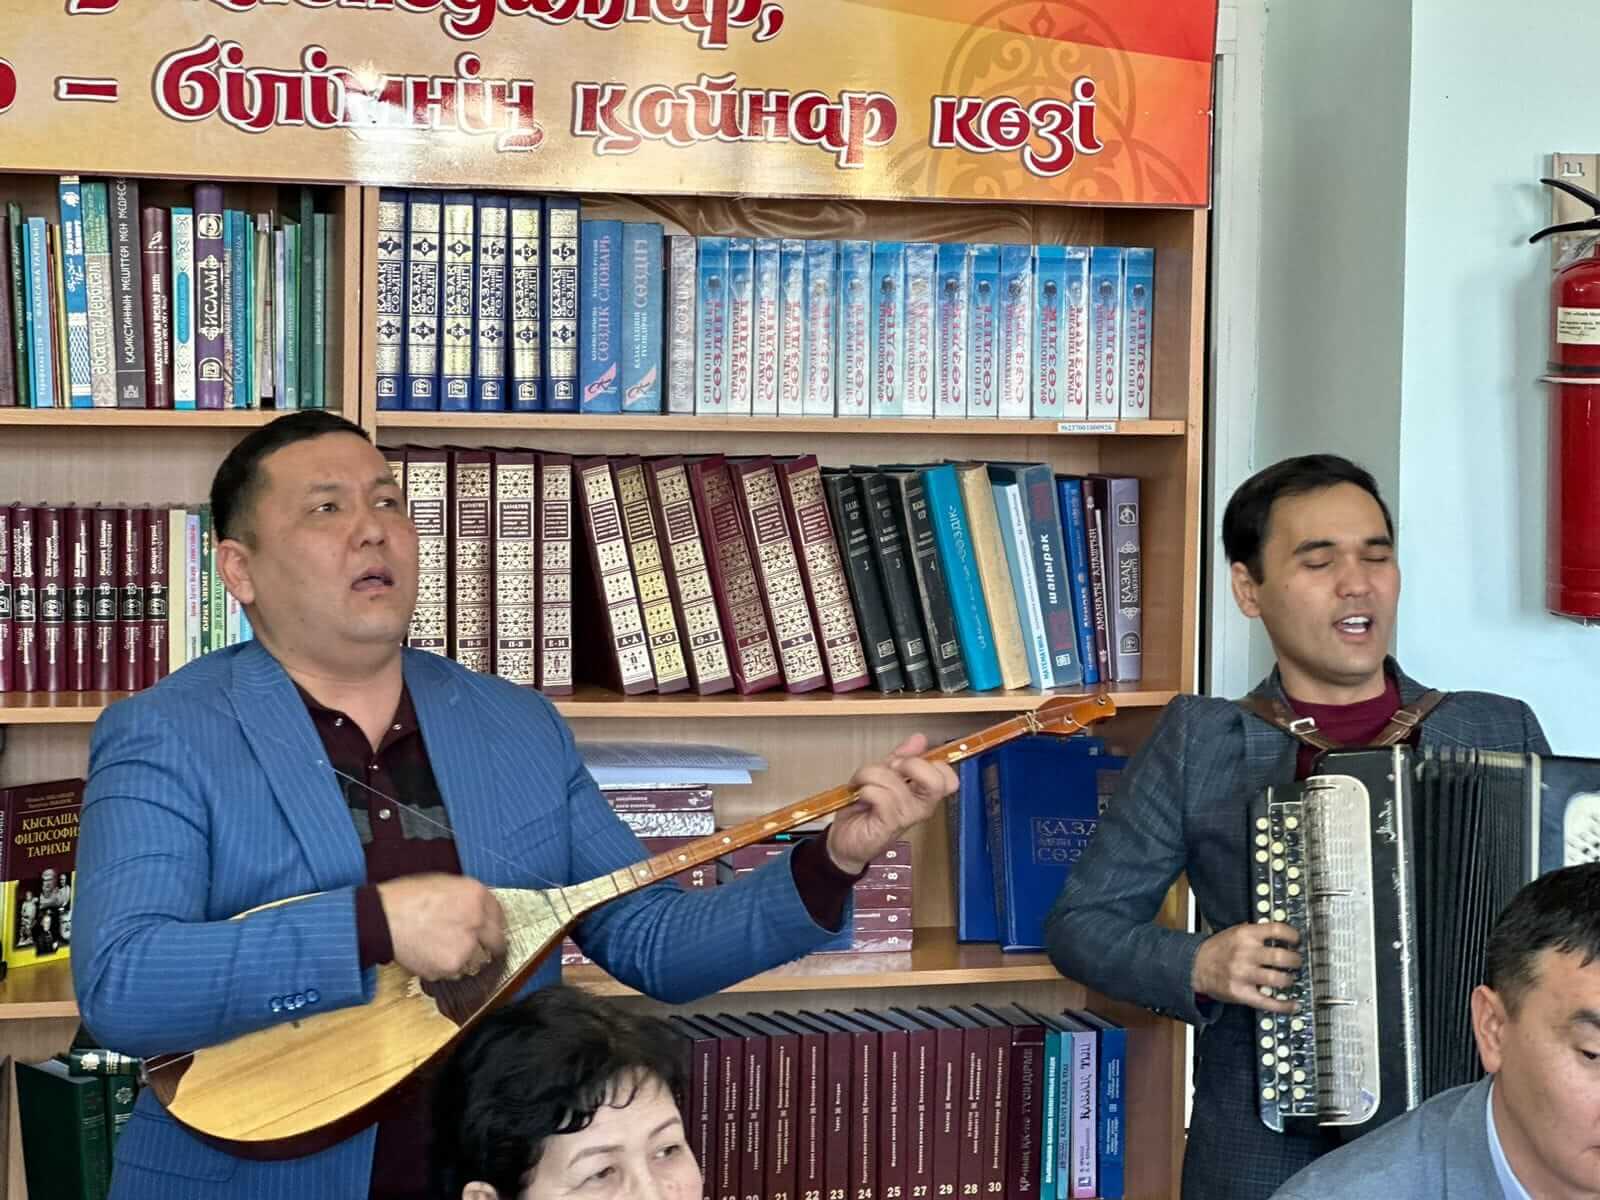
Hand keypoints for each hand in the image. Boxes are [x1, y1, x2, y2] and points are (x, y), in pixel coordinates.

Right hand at [377, 874, 506, 982]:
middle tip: (480, 947)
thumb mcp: (444, 883)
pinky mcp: (450, 966)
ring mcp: (465, 947)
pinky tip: (431, 954)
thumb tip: (480, 911)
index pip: (500, 915)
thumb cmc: (407, 898)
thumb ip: (468, 898)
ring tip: (444, 948)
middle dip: (490, 946)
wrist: (382, 919)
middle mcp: (477, 921)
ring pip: (477, 960)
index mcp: (476, 896)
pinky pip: (455, 971)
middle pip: (497, 942)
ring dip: (467, 958)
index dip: (493, 924)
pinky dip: (446, 966)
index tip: (490, 930)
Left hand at [824, 734, 958, 874]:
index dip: (928, 762)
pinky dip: (865, 789)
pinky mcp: (889, 826)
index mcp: (923, 793)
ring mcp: (906, 817)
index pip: (948, 777)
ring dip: (871, 775)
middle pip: (935, 781)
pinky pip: (881, 796)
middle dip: (908, 765)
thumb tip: (920, 739)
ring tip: (861, 783)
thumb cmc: (865, 808)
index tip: (904, 761)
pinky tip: (861, 796)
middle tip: (889, 769)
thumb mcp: (883, 775)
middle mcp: (920, 806)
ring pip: (896, 782)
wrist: (844, 838)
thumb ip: (901, 757)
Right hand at [1191, 922, 1302, 1013]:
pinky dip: (1284, 1005)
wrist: (1195, 966)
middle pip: (1282, 956)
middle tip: (1296, 962)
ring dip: (1290, 980)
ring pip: (1278, 979)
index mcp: (1245, 935)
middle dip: (1296, 961)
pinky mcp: (1241, 993)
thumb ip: (1256, 933)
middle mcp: (1245, 953)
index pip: (1277, 930)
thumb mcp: (1234, 932)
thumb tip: (1282, 935)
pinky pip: (1268, 1002)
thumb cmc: (1217, 950)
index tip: (1297, 941)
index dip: (1293, 936)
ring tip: (1289, 979)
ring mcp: (1243, 974)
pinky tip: (1292, 1004)